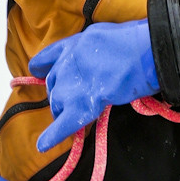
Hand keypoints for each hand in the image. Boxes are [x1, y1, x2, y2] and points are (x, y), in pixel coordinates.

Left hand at [29, 19, 159, 151]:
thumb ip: (91, 49)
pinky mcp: (79, 108)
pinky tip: (43, 145)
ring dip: (63, 113)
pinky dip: (52, 136)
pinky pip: (61, 126)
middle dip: (60, 95)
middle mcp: (65, 65)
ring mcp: (70, 87)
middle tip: (75, 100)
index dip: (41, 67)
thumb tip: (96, 59)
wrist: (141, 53)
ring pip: (57, 106)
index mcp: (72, 45)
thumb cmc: (132, 41)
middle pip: (53, 86)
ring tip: (76, 118)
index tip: (37, 72)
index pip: (48, 58)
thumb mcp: (103, 36)